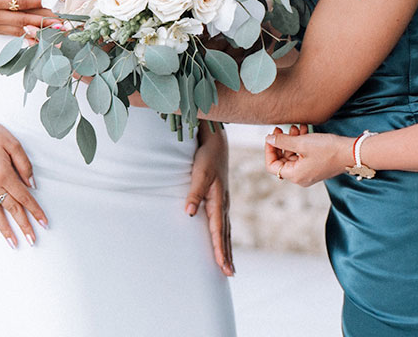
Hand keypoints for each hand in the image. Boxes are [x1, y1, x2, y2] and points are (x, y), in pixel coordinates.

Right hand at [0, 0, 54, 36]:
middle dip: (43, 23)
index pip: (18, 2)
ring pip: (18, 32)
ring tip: (55, 35)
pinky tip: (37, 39)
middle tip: (61, 25)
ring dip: (37, 33)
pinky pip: (10, 36)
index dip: (36, 1)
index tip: (51, 0)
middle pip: (22, 21)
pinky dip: (25, 37)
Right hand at [0, 110, 45, 248]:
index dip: (35, 210)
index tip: (44, 223)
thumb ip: (24, 165)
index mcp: (4, 174)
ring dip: (4, 230)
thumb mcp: (12, 143)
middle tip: (33, 240)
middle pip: (12, 209)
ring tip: (13, 244)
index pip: (24, 197)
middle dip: (24, 225)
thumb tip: (32, 185)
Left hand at [187, 126, 233, 275]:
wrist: (216, 143)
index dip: (219, 249)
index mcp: (218, 201)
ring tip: (229, 266)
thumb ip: (194, 192)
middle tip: (229, 274)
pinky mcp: (220, 199)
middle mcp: (223, 204)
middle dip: (226, 255)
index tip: (222, 266)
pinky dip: (225, 237)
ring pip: (226, 231)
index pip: (218, 230)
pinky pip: (224, 223)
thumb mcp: (199, 173)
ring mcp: (223, 202)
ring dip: (227, 248)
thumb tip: (189, 212)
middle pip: (225, 235)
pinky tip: (224, 243)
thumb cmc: (207, 157)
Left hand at [263, 124, 345, 186]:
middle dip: (281, 142)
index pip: (272, 166)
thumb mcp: (302, 143)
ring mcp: (309, 172)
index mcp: (295, 175)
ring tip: (295, 127)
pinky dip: (301, 142)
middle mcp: (301, 177)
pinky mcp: (316, 165)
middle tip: (281, 129)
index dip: (269, 150)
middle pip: (282, 160)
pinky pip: (303, 154)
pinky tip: (304, 129)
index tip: (270, 136)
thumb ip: (282, 141)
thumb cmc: (328, 150)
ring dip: (292, 140)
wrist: (352, 152)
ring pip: (293, 155)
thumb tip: (268, 139)